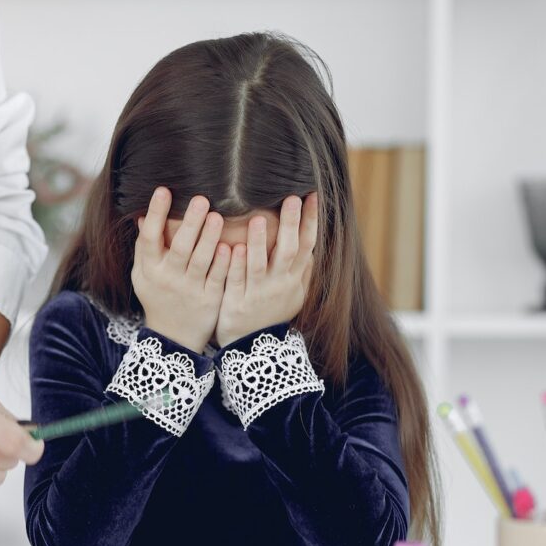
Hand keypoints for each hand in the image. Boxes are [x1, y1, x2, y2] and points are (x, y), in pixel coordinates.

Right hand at [131, 188, 231, 352]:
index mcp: (149, 269)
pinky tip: (230, 246)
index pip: (149, 238)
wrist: (173, 338)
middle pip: (179, 248)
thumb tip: (141, 216)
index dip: (155, 214)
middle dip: (190, 223)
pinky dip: (223, 263)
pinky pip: (217, 278)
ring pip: (200, 261)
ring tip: (217, 216)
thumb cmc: (157, 298)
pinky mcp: (210, 300)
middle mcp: (168, 278)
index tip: (163, 190)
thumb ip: (144, 248)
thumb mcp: (143, 275)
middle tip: (201, 198)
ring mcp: (190, 290)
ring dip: (209, 238)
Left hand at [215, 193, 316, 346]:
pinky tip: (232, 247)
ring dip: (259, 242)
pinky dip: (235, 265)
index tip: (311, 196)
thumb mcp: (293, 297)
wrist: (253, 349)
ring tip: (257, 218)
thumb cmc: (271, 316)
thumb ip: (302, 273)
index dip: (310, 221)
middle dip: (291, 224)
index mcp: (293, 279)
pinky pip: (236, 281)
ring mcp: (258, 294)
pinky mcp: (236, 303)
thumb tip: (313, 249)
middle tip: (291, 198)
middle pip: (288, 251)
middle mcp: (279, 284)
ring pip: (259, 265)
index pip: (307, 245)